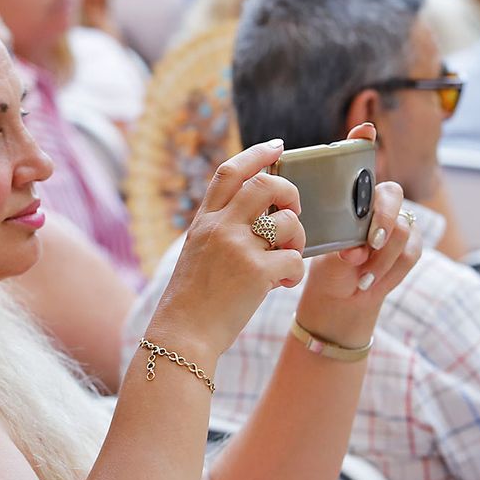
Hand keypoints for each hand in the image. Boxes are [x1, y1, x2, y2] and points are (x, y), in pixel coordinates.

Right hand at [150, 139, 307, 358]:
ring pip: (287, 223)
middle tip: (293, 210)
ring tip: (287, 260)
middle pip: (265, 185)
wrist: (182, 333)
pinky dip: (295, 273)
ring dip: (298, 240)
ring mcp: (237, 248)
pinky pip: (294, 260)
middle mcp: (219, 227)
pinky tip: (283, 285)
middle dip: (289, 193)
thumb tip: (260, 214)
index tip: (278, 146)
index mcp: (205, 220)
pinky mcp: (255, 274)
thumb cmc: (193, 298)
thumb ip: (221, 228)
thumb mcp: (197, 251)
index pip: (230, 172)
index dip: (257, 154)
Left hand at [294, 123, 422, 344]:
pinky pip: (409, 252)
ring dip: (379, 254)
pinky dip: (386, 269)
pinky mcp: (410, 246)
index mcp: (350, 194)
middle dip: (381, 218)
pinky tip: (366, 280)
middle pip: (391, 194)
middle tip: (368, 240)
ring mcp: (397, 222)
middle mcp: (377, 202)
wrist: (337, 295)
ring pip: (402, 228)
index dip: (364, 140)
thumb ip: (314, 225)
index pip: (362, 157)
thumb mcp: (310, 241)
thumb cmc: (322, 263)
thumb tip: (320, 227)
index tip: (363, 130)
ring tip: (356, 267)